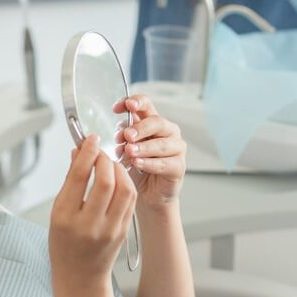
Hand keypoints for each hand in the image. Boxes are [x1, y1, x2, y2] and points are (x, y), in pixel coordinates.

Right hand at [49, 135, 137, 283]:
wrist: (80, 277)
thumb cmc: (64, 244)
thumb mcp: (57, 212)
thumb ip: (69, 181)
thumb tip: (77, 152)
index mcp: (66, 217)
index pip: (79, 176)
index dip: (87, 152)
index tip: (90, 139)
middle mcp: (89, 224)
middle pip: (105, 181)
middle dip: (105, 159)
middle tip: (100, 150)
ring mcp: (109, 229)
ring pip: (124, 189)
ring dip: (119, 170)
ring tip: (110, 163)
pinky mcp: (123, 231)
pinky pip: (130, 201)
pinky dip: (126, 183)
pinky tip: (118, 177)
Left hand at [113, 95, 186, 210]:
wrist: (145, 194)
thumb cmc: (136, 167)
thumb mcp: (124, 148)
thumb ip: (123, 137)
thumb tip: (119, 132)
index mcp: (152, 121)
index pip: (146, 104)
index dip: (134, 102)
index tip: (117, 108)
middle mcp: (167, 131)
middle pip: (156, 122)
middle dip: (140, 128)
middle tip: (127, 135)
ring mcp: (176, 148)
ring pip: (162, 144)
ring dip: (144, 147)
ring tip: (129, 151)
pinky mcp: (179, 166)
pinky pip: (164, 163)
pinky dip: (149, 163)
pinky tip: (138, 163)